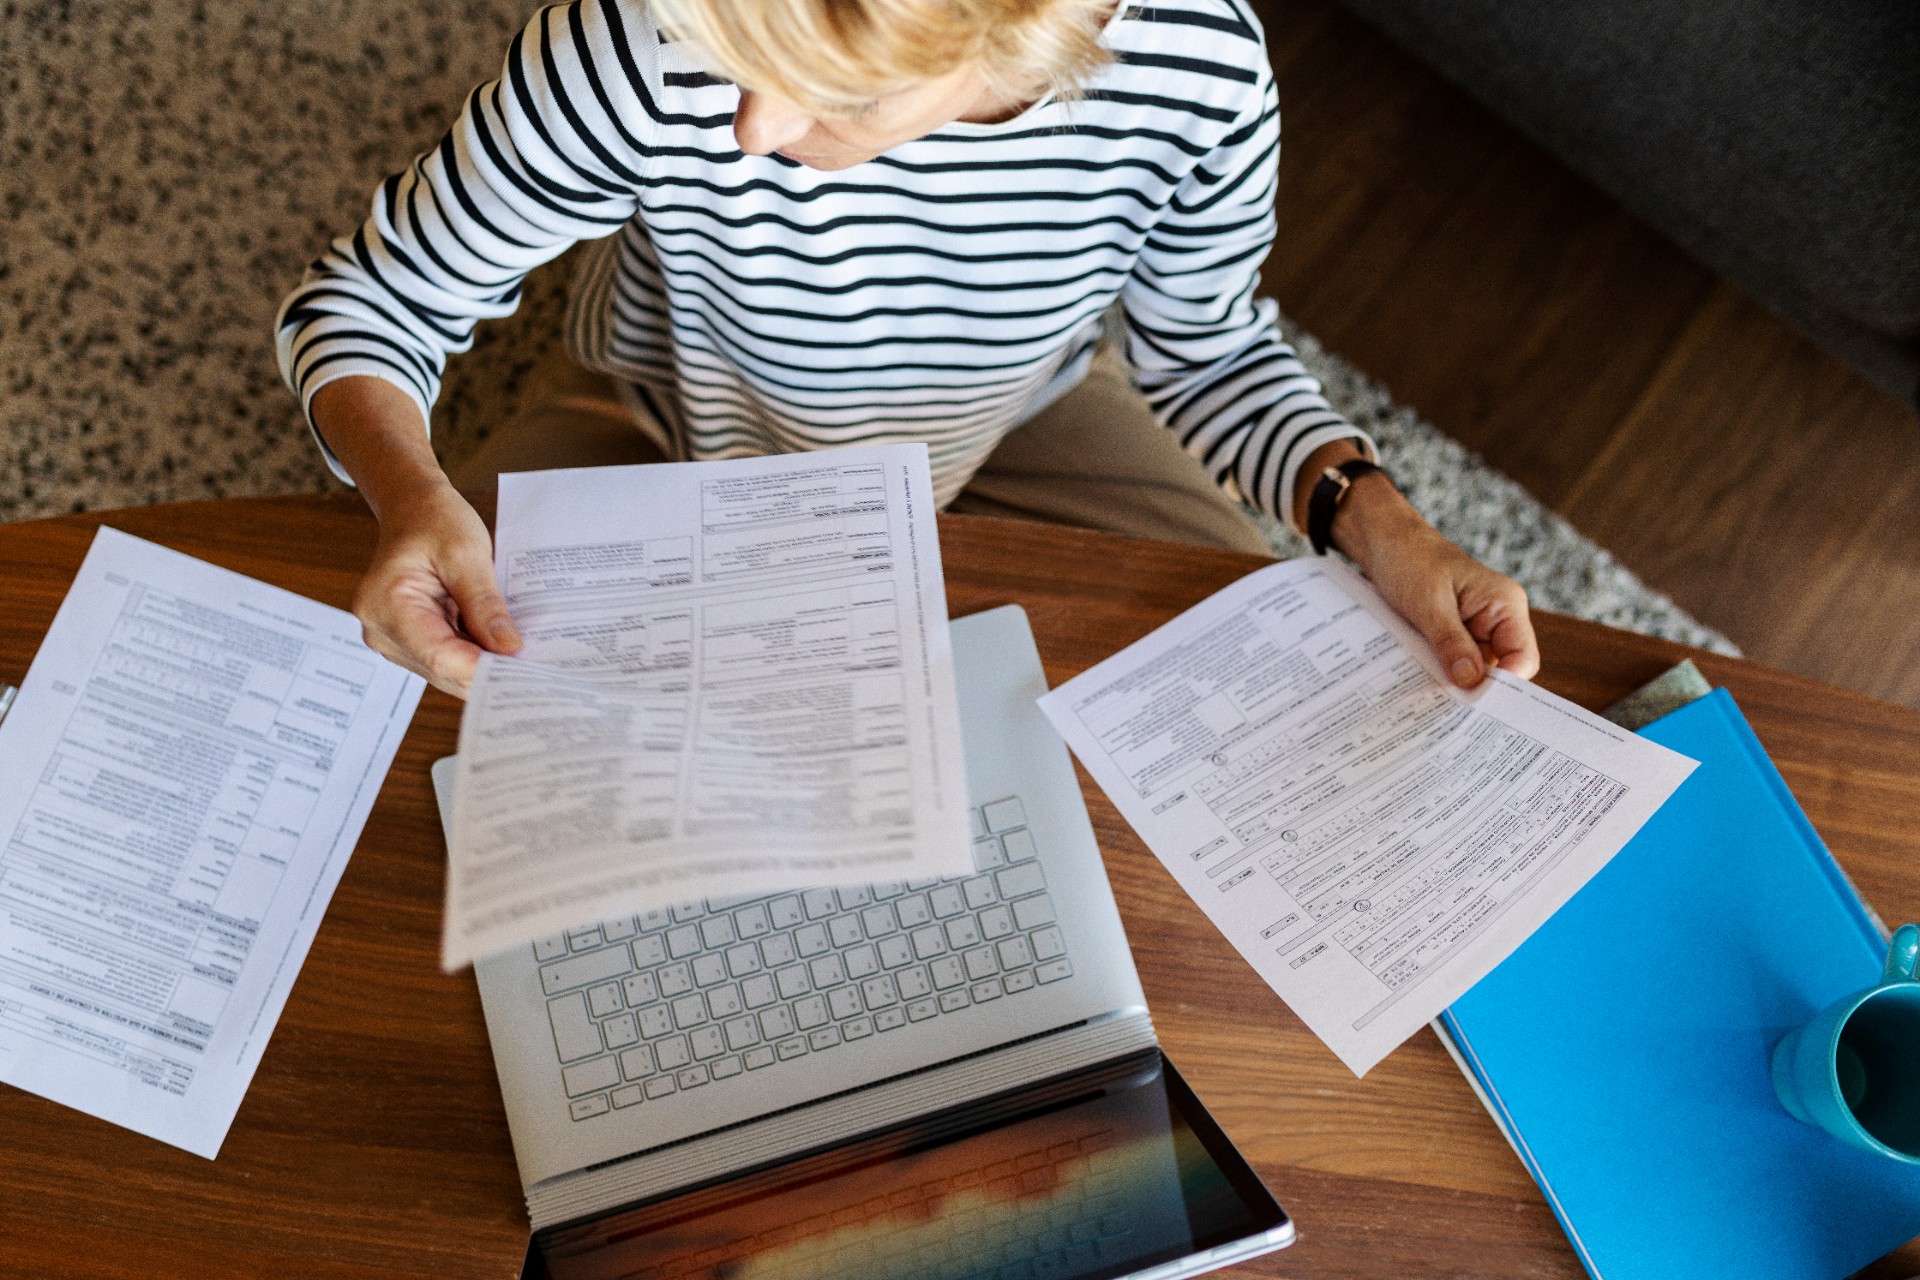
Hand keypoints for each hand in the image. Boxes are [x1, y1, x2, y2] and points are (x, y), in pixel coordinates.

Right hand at [354, 479, 521, 696]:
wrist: (413, 508)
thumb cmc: (434, 519)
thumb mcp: (466, 553)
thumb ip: (485, 604)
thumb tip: (509, 649)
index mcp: (386, 604)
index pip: (439, 655)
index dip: (483, 669)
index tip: (525, 671)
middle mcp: (382, 630)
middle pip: (443, 669)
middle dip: (489, 671)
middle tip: (537, 670)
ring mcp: (393, 639)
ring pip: (446, 670)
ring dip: (484, 665)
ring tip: (524, 658)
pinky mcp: (409, 640)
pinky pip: (446, 658)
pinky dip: (475, 654)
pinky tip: (502, 647)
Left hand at [1296, 442, 1538, 688]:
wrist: (1384, 542)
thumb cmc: (1410, 560)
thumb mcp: (1429, 604)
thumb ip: (1452, 643)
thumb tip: (1472, 683)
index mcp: (1505, 604)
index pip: (1522, 659)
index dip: (1503, 685)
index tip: (1473, 704)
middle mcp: (1498, 618)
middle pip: (1500, 670)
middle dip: (1476, 688)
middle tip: (1447, 710)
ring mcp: (1477, 627)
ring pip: (1475, 670)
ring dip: (1454, 681)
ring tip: (1429, 694)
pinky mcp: (1455, 633)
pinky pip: (1455, 662)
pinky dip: (1441, 672)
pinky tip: (1423, 681)